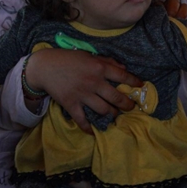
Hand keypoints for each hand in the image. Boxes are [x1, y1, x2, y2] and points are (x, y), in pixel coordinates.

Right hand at [26, 48, 141, 132]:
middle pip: (116, 97)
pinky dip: (88, 127)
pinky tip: (93, 131)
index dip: (134, 82)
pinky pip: (82, 119)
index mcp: (99, 67)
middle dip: (127, 104)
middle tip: (131, 107)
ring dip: (112, 114)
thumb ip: (107, 61)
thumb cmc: (68, 59)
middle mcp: (94, 82)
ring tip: (115, 114)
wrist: (45, 66)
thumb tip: (123, 68)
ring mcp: (83, 94)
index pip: (122, 76)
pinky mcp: (71, 104)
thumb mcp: (89, 55)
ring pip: (103, 109)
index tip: (141, 85)